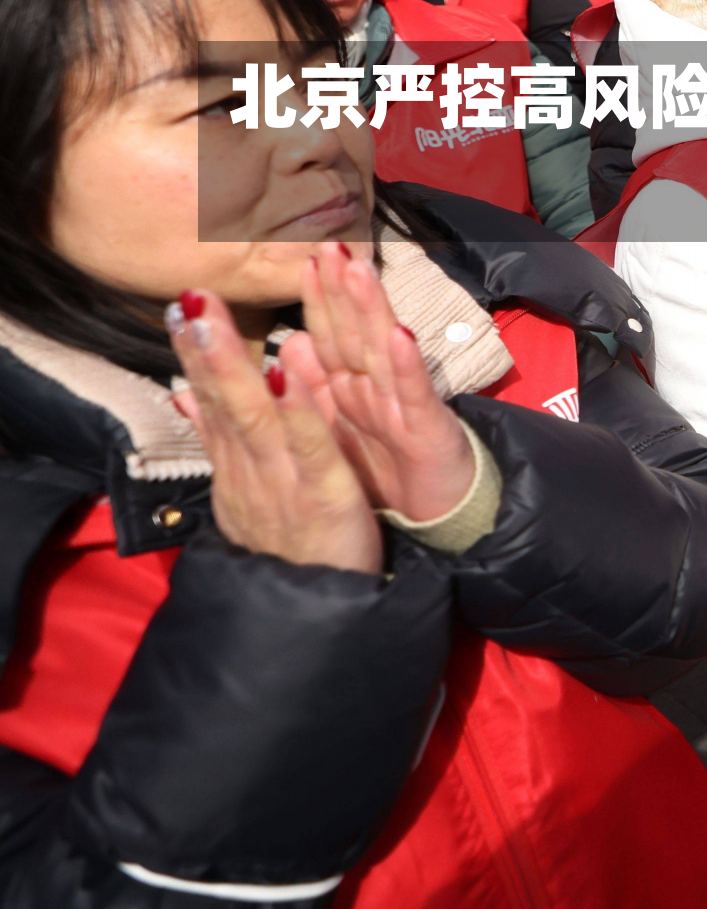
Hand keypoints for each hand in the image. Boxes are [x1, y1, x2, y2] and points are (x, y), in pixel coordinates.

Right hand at [168, 290, 381, 573]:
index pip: (213, 400)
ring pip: (256, 417)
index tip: (180, 305)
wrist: (314, 610)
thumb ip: (220, 439)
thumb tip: (184, 396)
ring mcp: (284, 483)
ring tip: (215, 321)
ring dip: (236, 367)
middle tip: (187, 298)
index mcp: (240, 464)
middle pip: (224, 401)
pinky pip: (310, 449)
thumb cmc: (290, 543)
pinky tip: (284, 374)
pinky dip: (298, 411)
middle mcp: (252, 469)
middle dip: (206, 349)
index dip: (196, 353)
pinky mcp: (324, 497)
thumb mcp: (249, 488)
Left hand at [293, 242, 477, 522]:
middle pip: (355, 330)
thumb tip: (287, 344)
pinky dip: (407, 366)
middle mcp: (376, 386)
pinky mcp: (428, 428)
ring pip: (384, 349)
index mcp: (350, 387)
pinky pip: (414, 394)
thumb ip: (318, 386)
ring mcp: (403, 403)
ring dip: (372, 309)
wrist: (440, 515)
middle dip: (341, 287)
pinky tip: (400, 338)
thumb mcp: (343, 427)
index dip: (316, 296)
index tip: (299, 256)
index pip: (329, 333)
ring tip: (358, 271)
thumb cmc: (389, 469)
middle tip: (328, 244)